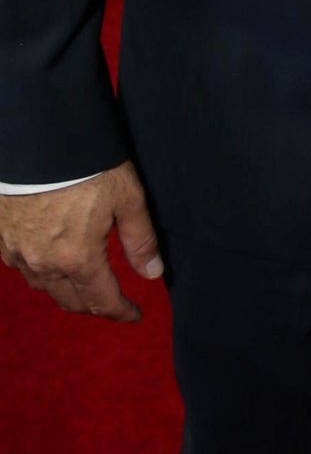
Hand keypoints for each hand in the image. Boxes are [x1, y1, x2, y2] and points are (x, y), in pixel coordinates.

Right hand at [0, 162, 163, 322]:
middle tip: (112, 302)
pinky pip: (22, 266)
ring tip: (84, 282)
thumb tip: (153, 273)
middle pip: (70, 300)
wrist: (36, 138)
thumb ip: (140, 239)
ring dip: (66, 290)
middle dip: (94, 305)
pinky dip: (40, 271)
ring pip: (44, 286)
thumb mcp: (126, 197)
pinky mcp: (2, 236)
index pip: (102, 301)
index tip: (135, 315)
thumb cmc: (85, 164)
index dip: (121, 312)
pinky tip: (51, 260)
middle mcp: (44, 262)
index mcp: (78, 258)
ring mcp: (18, 251)